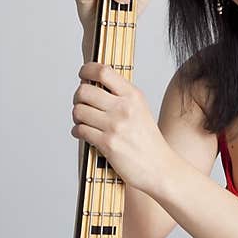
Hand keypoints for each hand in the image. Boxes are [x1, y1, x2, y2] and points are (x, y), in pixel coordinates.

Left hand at [71, 59, 174, 196]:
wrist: (160, 167)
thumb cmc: (148, 141)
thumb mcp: (140, 109)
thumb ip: (120, 96)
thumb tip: (93, 84)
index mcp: (133, 95)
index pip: (103, 71)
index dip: (87, 70)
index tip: (83, 74)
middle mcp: (124, 108)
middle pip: (84, 91)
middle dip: (78, 97)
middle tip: (81, 103)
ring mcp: (115, 126)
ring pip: (78, 111)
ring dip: (77, 116)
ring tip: (84, 121)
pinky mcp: (107, 143)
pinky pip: (80, 130)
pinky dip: (78, 131)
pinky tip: (84, 133)